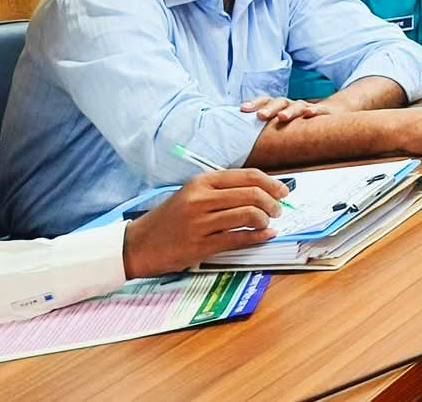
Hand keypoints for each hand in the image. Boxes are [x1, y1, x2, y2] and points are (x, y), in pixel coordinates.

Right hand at [122, 169, 291, 276]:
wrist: (138, 244)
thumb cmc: (170, 218)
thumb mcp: (192, 193)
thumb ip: (223, 190)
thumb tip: (263, 191)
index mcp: (202, 182)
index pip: (248, 176)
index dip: (272, 183)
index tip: (284, 191)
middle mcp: (201, 199)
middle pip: (252, 194)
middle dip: (272, 203)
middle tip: (278, 210)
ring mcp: (200, 223)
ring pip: (248, 215)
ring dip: (265, 220)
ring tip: (267, 223)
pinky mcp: (200, 245)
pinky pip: (238, 239)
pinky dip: (258, 237)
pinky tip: (265, 236)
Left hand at [239, 96, 328, 126]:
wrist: (322, 116)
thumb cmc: (293, 124)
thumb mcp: (276, 125)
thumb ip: (261, 130)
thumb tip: (238, 139)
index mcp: (277, 106)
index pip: (264, 100)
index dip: (254, 104)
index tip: (243, 109)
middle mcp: (290, 104)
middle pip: (279, 102)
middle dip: (269, 108)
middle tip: (261, 116)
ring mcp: (305, 108)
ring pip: (297, 106)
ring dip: (289, 111)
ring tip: (282, 117)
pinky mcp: (321, 112)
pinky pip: (318, 110)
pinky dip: (314, 111)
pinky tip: (309, 114)